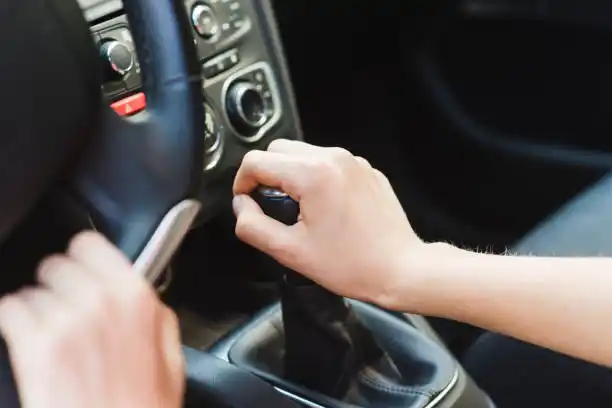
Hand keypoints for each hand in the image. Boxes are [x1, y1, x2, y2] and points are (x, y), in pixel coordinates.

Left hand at [0, 232, 183, 407]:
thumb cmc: (140, 407)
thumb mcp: (170, 358)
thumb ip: (157, 318)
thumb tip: (141, 296)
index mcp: (136, 298)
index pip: (91, 244)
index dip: (83, 258)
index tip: (81, 268)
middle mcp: (99, 301)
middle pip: (57, 264)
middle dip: (59, 285)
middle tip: (65, 310)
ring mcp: (64, 321)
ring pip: (32, 289)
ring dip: (37, 308)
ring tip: (49, 335)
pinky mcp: (33, 346)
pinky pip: (9, 310)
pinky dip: (13, 322)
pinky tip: (28, 341)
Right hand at [233, 139, 424, 306]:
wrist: (400, 269)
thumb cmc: (353, 264)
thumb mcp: (290, 251)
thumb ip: (254, 226)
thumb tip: (241, 207)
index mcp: (312, 174)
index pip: (257, 161)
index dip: (242, 183)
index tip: (247, 203)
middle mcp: (334, 158)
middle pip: (279, 149)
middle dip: (266, 175)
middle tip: (271, 207)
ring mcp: (353, 162)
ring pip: (304, 153)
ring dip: (291, 175)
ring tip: (299, 210)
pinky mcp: (366, 170)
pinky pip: (329, 163)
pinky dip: (317, 178)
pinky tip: (325, 209)